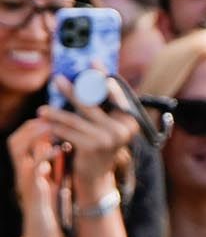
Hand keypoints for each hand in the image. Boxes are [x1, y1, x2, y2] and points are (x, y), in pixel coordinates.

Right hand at [7, 121, 65, 236]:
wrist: (43, 236)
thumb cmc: (48, 211)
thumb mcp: (51, 183)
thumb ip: (51, 166)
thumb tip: (58, 147)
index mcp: (26, 170)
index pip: (21, 141)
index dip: (33, 127)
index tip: (53, 120)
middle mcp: (21, 172)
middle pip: (14, 141)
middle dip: (31, 126)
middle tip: (51, 120)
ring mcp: (23, 180)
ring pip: (17, 149)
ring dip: (34, 135)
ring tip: (53, 128)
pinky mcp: (31, 190)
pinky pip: (32, 167)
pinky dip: (43, 154)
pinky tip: (58, 149)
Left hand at [38, 83, 139, 203]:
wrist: (96, 175)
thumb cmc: (99, 144)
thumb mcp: (106, 126)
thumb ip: (102, 107)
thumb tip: (87, 80)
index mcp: (130, 119)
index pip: (115, 93)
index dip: (103, 76)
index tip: (93, 61)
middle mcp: (123, 127)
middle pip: (93, 103)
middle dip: (73, 91)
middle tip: (58, 79)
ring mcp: (109, 138)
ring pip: (77, 119)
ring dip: (57, 112)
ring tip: (43, 108)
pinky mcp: (93, 147)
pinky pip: (69, 133)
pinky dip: (56, 127)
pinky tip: (46, 123)